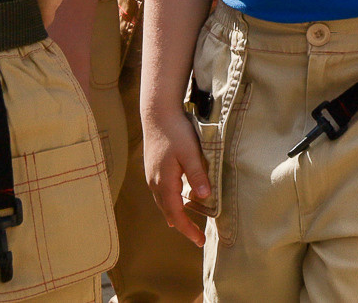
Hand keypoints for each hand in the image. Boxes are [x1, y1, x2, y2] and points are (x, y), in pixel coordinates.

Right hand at [142, 103, 210, 246]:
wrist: (157, 115)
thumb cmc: (175, 132)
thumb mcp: (190, 152)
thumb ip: (197, 174)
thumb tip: (205, 197)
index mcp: (164, 183)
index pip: (177, 214)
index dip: (188, 229)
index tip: (199, 241)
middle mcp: (155, 184)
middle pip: (168, 212)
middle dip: (182, 226)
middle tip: (197, 237)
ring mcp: (152, 177)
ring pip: (164, 203)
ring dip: (176, 214)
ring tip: (188, 225)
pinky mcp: (154, 170)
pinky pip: (162, 193)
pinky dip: (171, 202)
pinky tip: (179, 201)